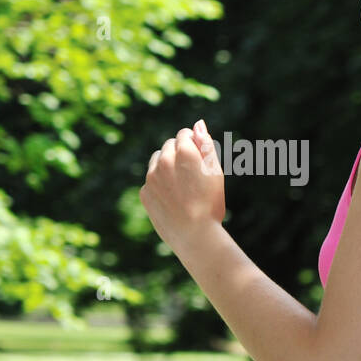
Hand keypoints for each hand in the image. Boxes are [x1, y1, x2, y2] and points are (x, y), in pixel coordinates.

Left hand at [139, 119, 225, 249]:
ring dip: (167, 166)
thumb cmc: (210, 203)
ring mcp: (151, 177)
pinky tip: (172, 199)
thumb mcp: (215, 172)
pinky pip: (151, 180)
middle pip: (169, 146)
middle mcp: (164, 160)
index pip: (184, 134)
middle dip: (179, 154)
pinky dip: (159, 184)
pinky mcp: (145, 192)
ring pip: (157, 161)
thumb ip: (206, 144)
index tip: (200, 161)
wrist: (195, 236)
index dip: (194, 145)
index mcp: (184, 152)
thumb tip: (197, 124)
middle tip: (192, 176)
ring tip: (181, 187)